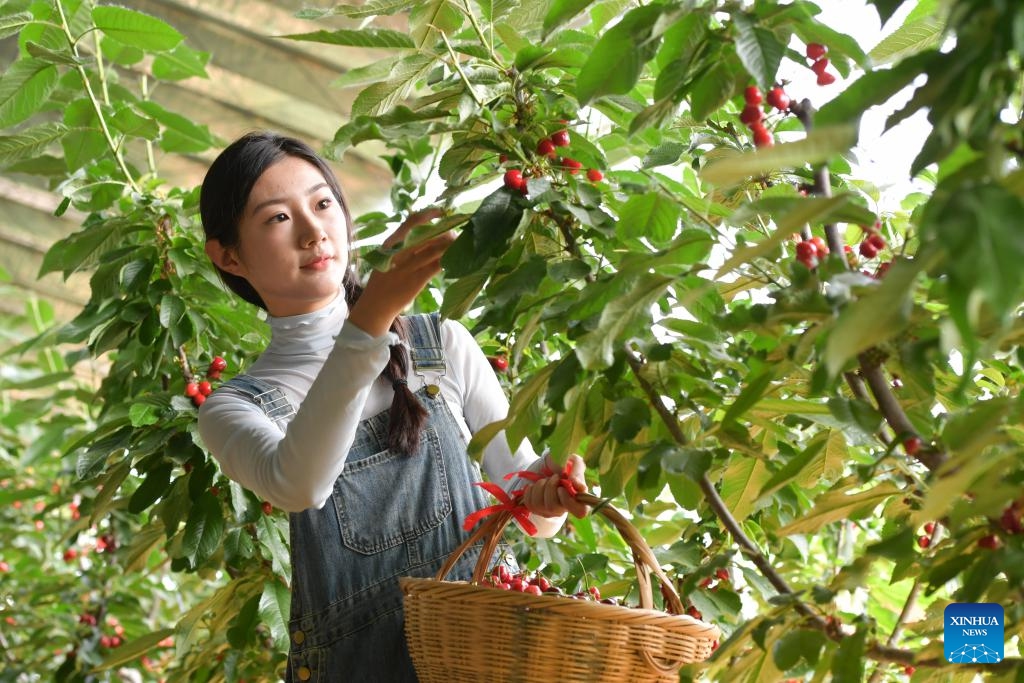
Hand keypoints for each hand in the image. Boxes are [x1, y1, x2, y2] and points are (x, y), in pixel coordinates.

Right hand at [347, 208, 452, 336]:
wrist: (376, 304)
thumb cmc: (385, 278)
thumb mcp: (388, 256)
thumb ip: (404, 244)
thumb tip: (427, 231)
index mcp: (392, 242)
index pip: (413, 221)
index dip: (430, 214)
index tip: (444, 211)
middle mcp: (399, 251)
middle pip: (429, 234)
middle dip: (447, 230)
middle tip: (458, 231)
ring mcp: (408, 266)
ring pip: (436, 248)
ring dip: (451, 244)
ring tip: (461, 244)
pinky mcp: (416, 280)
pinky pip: (437, 266)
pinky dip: (448, 260)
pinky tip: (455, 259)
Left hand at [520, 454, 589, 518]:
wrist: (546, 466)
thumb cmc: (563, 465)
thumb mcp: (573, 461)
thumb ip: (577, 471)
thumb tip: (573, 482)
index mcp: (577, 499)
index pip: (580, 511)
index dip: (568, 501)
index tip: (561, 487)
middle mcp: (563, 509)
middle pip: (552, 507)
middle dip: (550, 486)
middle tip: (554, 477)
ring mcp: (548, 511)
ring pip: (539, 504)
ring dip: (540, 485)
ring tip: (545, 479)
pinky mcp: (535, 509)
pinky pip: (529, 502)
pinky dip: (530, 489)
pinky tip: (536, 484)